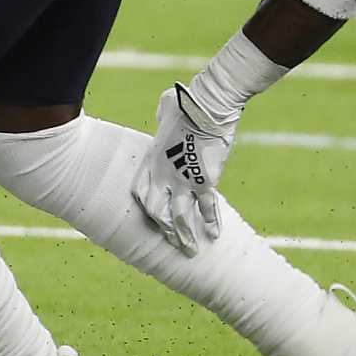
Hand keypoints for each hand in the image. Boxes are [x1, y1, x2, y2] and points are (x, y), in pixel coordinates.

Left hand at [132, 83, 234, 253]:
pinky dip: (211, 222)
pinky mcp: (205, 182)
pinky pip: (207, 207)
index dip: (147, 207)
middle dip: (165, 229)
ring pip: (181, 217)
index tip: (154, 217)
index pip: (141, 194)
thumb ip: (164, 119)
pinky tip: (214, 236)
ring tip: (191, 251)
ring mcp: (184, 182)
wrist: (204, 108)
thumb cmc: (184, 103)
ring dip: (185, 236)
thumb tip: (166, 111)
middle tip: (173, 243)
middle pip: (158, 212)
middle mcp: (164, 176)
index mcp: (151, 160)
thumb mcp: (165, 111)